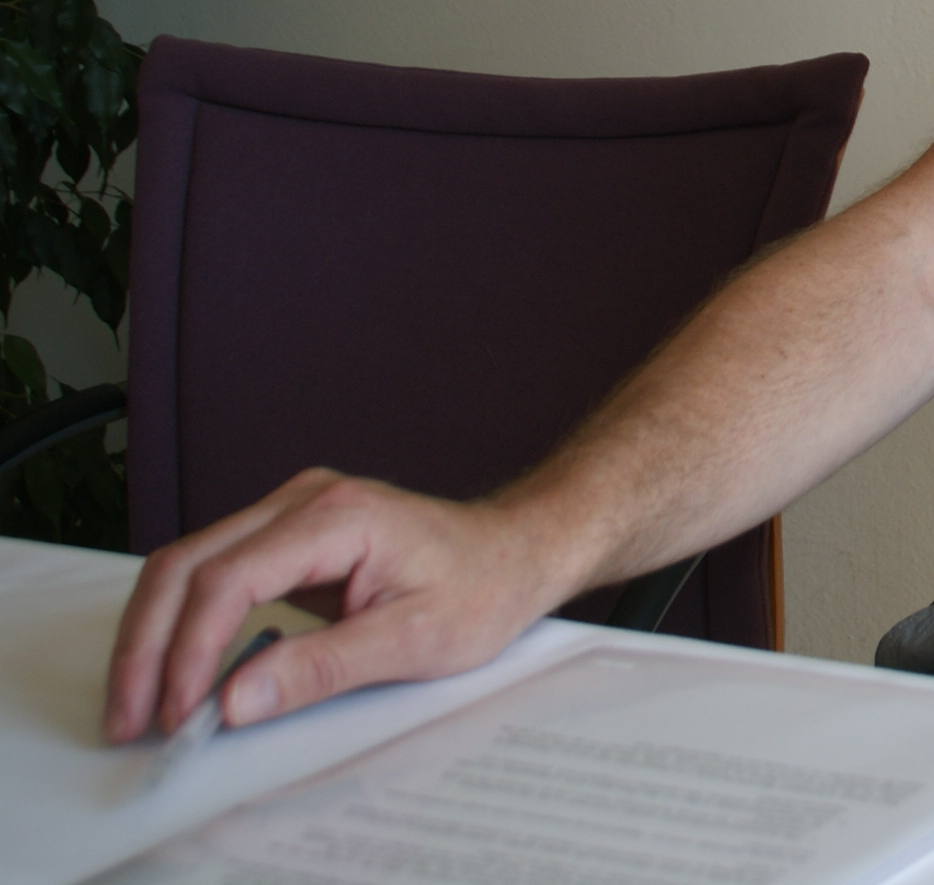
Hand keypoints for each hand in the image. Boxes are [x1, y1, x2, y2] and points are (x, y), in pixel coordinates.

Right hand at [104, 467, 571, 742]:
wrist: (517, 552)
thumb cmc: (483, 586)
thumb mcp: (415, 641)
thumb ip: (323, 668)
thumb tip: (238, 698)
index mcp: (337, 518)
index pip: (229, 580)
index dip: (191, 651)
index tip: (182, 712)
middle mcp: (304, 501)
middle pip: (187, 564)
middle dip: (147, 645)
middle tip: (131, 717)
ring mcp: (292, 514)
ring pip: (187, 565)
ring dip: (155, 635)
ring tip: (141, 704)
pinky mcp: (288, 537)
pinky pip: (212, 574)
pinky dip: (183, 624)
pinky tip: (177, 672)